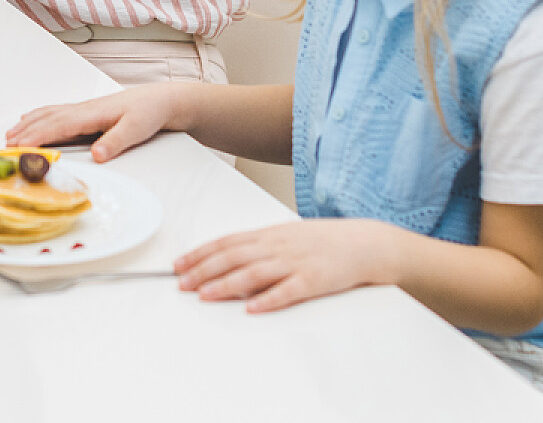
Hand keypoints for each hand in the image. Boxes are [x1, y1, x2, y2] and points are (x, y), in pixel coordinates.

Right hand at [5, 84, 185, 161]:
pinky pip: (56, 112)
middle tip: (4, 146)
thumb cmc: (149, 113)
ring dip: (28, 123)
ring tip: (9, 134)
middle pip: (47, 120)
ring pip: (49, 114)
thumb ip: (115, 141)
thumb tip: (96, 155)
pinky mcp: (87, 111)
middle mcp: (84, 109)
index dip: (37, 137)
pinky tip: (31, 119)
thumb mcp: (136, 129)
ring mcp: (84, 109)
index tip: (18, 147)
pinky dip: (39, 116)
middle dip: (24, 132)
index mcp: (92, 113)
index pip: (58, 126)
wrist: (162, 100)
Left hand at [174, 219, 408, 313]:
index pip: (227, 242)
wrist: (364, 243)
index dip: (200, 253)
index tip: (179, 264)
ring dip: (227, 284)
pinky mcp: (313, 281)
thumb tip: (227, 263)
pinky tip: (252, 308)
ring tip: (205, 295)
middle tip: (181, 283)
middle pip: (234, 256)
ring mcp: (295, 263)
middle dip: (204, 270)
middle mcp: (278, 246)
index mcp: (269, 235)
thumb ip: (259, 250)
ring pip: (254, 273)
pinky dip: (268, 299)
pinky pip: (287, 291)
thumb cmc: (323, 242)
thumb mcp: (287, 237)